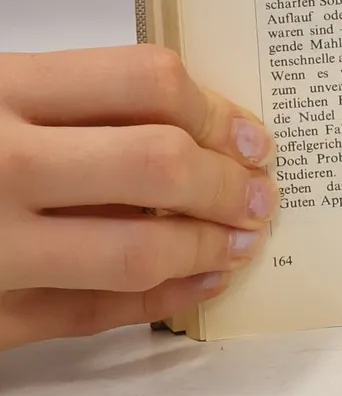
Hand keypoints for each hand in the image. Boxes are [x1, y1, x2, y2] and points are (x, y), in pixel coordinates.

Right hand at [0, 46, 276, 350]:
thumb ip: (70, 103)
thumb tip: (196, 125)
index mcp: (0, 93)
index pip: (145, 82)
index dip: (217, 108)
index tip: (250, 132)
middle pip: (156, 163)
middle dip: (228, 182)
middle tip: (260, 191)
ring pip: (132, 249)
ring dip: (205, 245)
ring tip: (240, 238)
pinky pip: (85, 313)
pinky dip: (156, 298)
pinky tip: (195, 280)